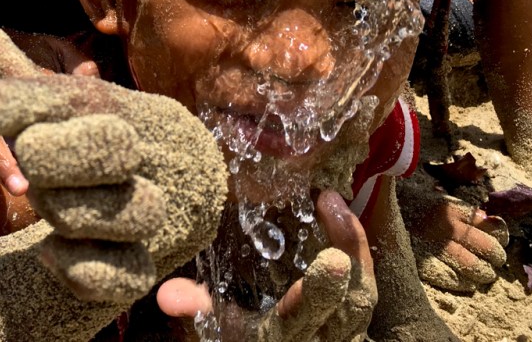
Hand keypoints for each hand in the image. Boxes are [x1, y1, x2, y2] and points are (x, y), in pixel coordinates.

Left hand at [0, 18, 226, 304]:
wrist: (188, 184)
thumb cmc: (98, 140)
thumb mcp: (64, 106)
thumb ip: (18, 77)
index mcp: (112, 105)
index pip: (50, 97)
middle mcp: (142, 149)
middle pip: (96, 146)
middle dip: (51, 157)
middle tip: (38, 164)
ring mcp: (155, 208)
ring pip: (99, 211)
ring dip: (63, 213)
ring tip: (57, 208)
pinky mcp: (149, 265)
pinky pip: (116, 274)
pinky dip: (76, 268)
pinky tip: (51, 254)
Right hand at [158, 191, 376, 341]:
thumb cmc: (243, 339)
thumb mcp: (218, 331)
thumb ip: (196, 312)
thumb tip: (167, 295)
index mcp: (281, 338)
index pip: (296, 322)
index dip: (309, 299)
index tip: (324, 266)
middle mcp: (320, 336)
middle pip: (342, 311)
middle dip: (341, 273)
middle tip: (333, 227)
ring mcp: (343, 329)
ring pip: (360, 295)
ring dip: (352, 247)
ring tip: (332, 203)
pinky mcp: (353, 314)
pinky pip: (364, 283)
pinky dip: (357, 247)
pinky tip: (340, 211)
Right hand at [404, 190, 508, 291]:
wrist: (374, 213)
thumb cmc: (410, 206)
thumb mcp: (436, 200)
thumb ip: (462, 211)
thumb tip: (490, 221)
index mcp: (451, 209)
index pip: (492, 226)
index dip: (500, 237)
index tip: (499, 240)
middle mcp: (446, 227)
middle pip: (488, 248)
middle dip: (496, 257)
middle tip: (494, 260)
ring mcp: (435, 246)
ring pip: (475, 267)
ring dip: (484, 273)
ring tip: (483, 273)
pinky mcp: (424, 264)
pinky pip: (455, 279)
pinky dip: (465, 282)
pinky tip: (465, 280)